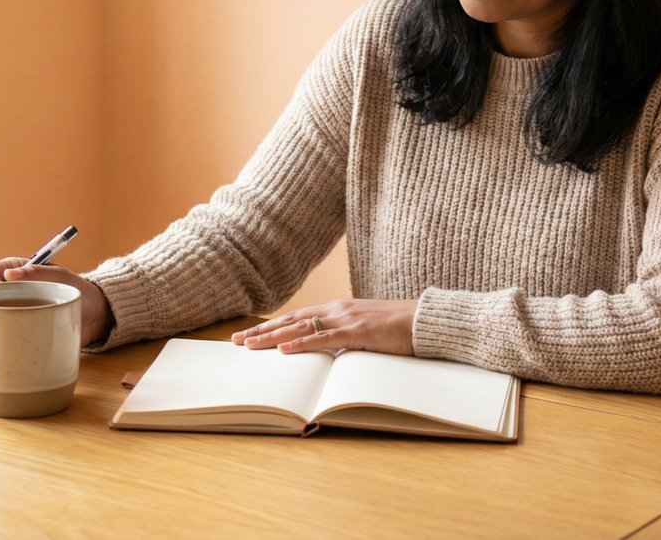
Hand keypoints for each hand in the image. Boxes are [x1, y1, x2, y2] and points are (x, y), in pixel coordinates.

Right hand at [0, 258, 114, 346]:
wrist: (96, 316)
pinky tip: (9, 341)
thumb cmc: (80, 291)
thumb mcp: (61, 278)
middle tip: (2, 313)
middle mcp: (9, 290)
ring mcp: (12, 311)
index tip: (0, 293)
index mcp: (16, 271)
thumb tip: (9, 274)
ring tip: (10, 327)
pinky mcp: (17, 329)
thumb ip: (37, 274)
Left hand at [231, 298, 415, 355]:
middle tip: (236, 341)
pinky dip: (301, 343)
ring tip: (249, 345)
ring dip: (272, 337)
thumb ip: (345, 337)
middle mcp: (336, 309)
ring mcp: (345, 319)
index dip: (271, 326)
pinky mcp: (356, 331)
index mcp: (338, 309)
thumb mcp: (366, 331)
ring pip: (299, 327)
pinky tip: (284, 348)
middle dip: (261, 331)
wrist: (424, 320)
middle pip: (290, 320)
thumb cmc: (399, 327)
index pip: (297, 317)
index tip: (249, 334)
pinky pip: (323, 338)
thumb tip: (329, 352)